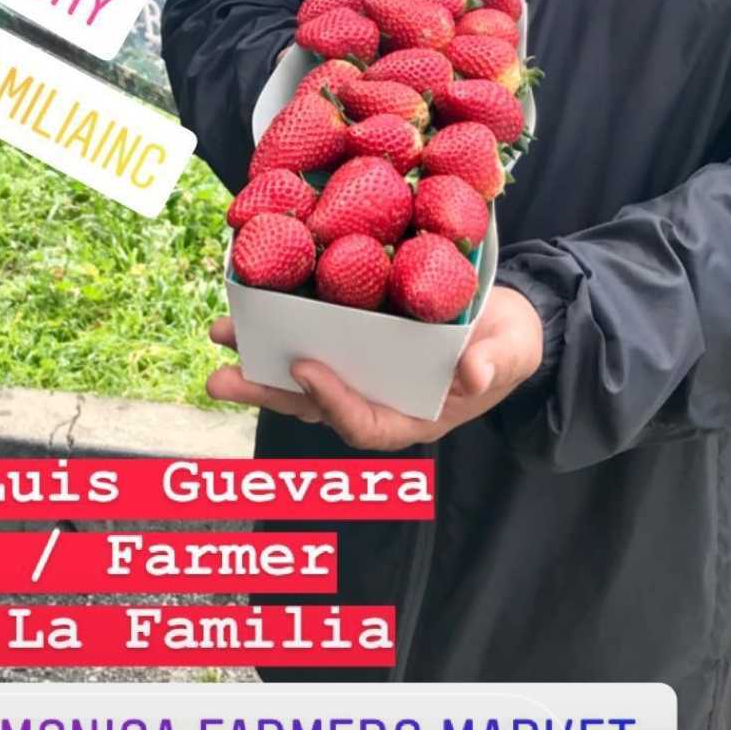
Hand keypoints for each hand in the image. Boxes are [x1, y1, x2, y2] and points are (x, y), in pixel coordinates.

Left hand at [206, 284, 543, 447]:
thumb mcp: (510, 352)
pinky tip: (248, 306)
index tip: (305, 370)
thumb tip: (472, 375)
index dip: (332, 403)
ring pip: (299, 377)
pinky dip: (278, 328)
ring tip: (220, 336)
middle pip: (312, 406)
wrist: (504, 321)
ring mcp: (359, 374)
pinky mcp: (351, 342)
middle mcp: (375, 401)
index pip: (363, 423)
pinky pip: (308, 342)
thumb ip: (493, 364)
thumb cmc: (509, 343)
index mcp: (411, 417)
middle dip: (266, 392)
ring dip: (257, 361)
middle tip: (221, 378)